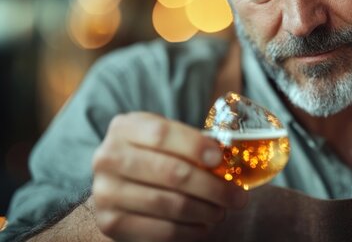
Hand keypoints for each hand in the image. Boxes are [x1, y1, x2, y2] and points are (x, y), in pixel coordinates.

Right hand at [92, 112, 247, 241]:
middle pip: (171, 171)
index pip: (161, 133)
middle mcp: (108, 158)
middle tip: (237, 197)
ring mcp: (105, 192)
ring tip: (222, 211)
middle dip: (212, 187)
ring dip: (205, 210)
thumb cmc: (153, 156)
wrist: (118, 185)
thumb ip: (191, 145)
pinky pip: (161, 231)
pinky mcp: (110, 223)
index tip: (220, 159)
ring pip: (170, 204)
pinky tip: (204, 225)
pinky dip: (190, 230)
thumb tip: (230, 160)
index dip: (194, 146)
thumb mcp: (166, 139)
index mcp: (124, 128)